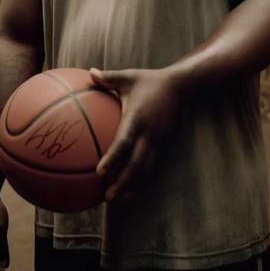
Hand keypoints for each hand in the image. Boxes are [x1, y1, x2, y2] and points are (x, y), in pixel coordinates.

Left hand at [90, 67, 181, 201]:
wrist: (179, 87)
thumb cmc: (149, 80)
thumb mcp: (128, 76)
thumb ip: (108, 77)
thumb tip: (90, 72)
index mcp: (137, 118)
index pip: (124, 141)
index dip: (112, 158)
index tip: (100, 172)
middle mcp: (148, 133)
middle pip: (136, 163)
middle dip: (123, 181)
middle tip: (107, 196)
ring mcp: (157, 140)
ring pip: (145, 168)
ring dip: (132, 184)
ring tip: (118, 198)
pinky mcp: (162, 143)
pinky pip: (151, 164)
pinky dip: (141, 178)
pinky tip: (131, 187)